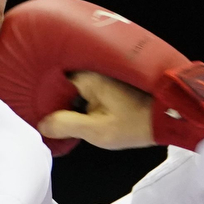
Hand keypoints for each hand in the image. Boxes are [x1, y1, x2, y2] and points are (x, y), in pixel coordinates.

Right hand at [38, 70, 156, 149]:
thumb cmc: (135, 125)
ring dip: (67, 104)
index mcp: (87, 78)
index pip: (53, 84)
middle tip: (46, 121)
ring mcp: (101, 77)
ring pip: (73, 90)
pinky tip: (76, 117)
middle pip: (62, 85)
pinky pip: (85, 92)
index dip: (44, 101)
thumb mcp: (97, 131)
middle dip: (54, 103)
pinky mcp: (109, 85)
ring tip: (57, 121)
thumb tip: (42, 125)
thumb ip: (66, 125)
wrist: (166, 118)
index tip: (37, 115)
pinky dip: (79, 104)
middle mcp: (93, 72)